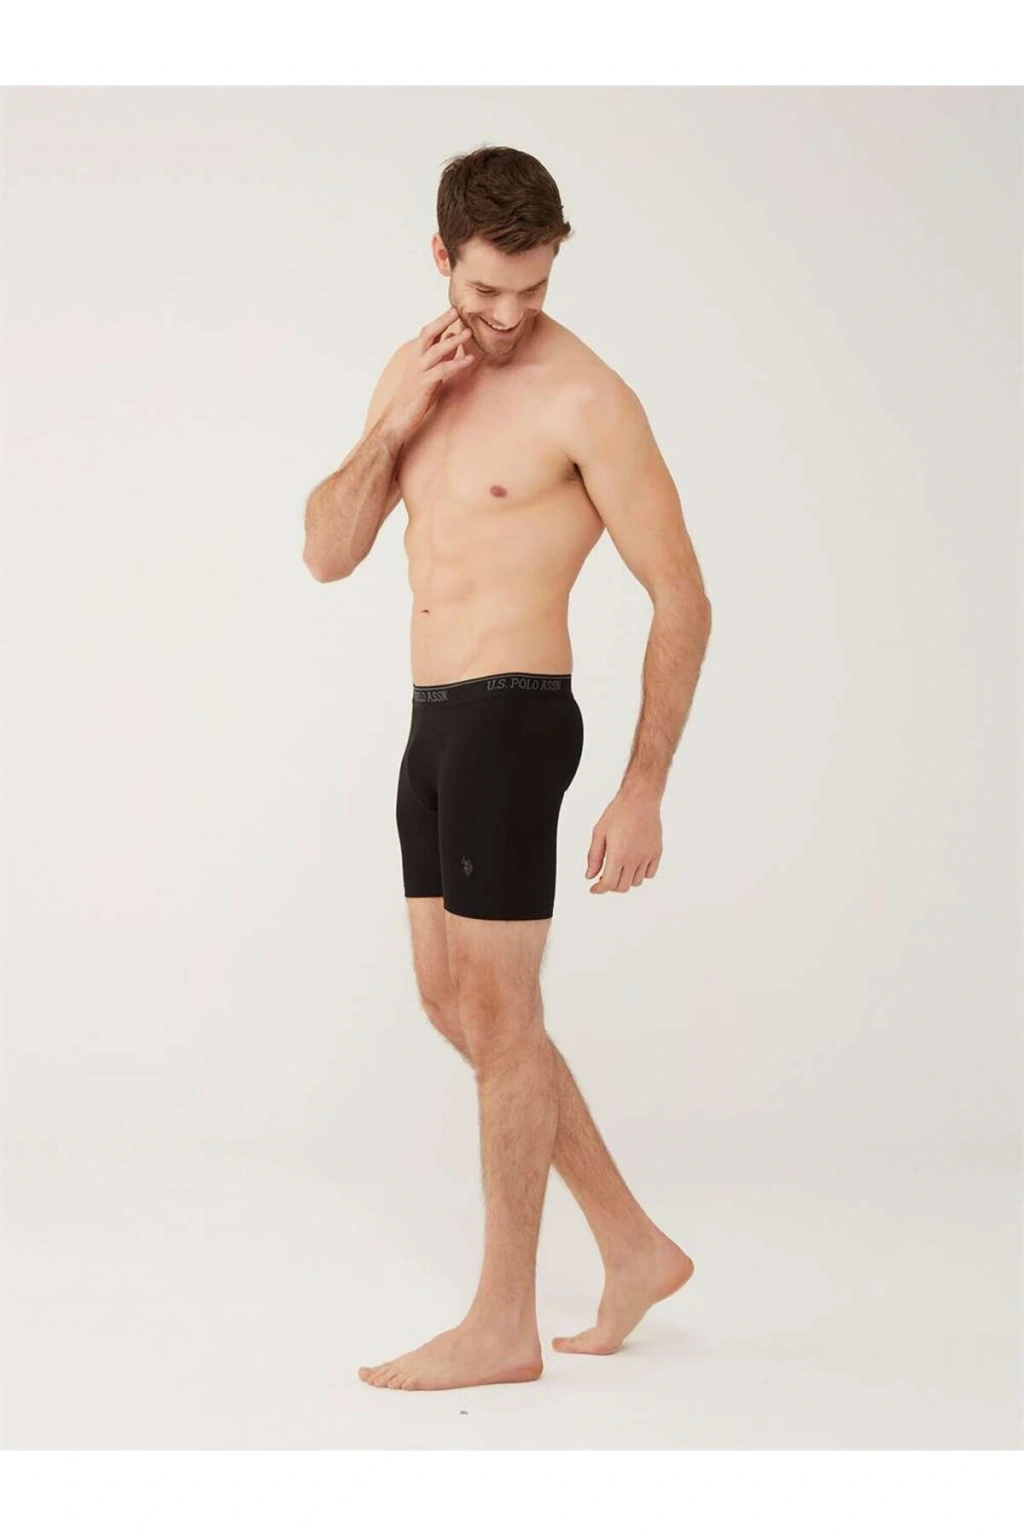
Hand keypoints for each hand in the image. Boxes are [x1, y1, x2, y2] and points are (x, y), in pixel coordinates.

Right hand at [381, 306, 477, 443]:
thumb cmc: (415, 398)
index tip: (455, 309)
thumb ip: (442, 357)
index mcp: (417, 357)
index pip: (429, 333)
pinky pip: (441, 371)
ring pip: (435, 350)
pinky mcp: (423, 385)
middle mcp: (416, 361)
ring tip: (468, 333)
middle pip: (428, 334)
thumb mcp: (431, 374)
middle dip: (442, 321)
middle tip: (457, 310)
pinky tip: (469, 360)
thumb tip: (453, 339)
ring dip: (453, 340)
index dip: (441, 320)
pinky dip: (456, 363)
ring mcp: (418, 372)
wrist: (397, 420)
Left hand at [586, 786, 662, 893]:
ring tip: (620, 868)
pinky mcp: (656, 852)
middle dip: (611, 885)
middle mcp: (634, 859)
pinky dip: (641, 874)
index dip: (599, 889)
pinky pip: (650, 873)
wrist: (640, 799)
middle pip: (622, 887)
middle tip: (605, 876)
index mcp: (618, 855)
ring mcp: (647, 856)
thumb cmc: (619, 812)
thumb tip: (590, 875)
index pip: (608, 884)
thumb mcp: (599, 833)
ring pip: (636, 882)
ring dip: (626, 880)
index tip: (594, 888)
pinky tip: (634, 864)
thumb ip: (594, 857)